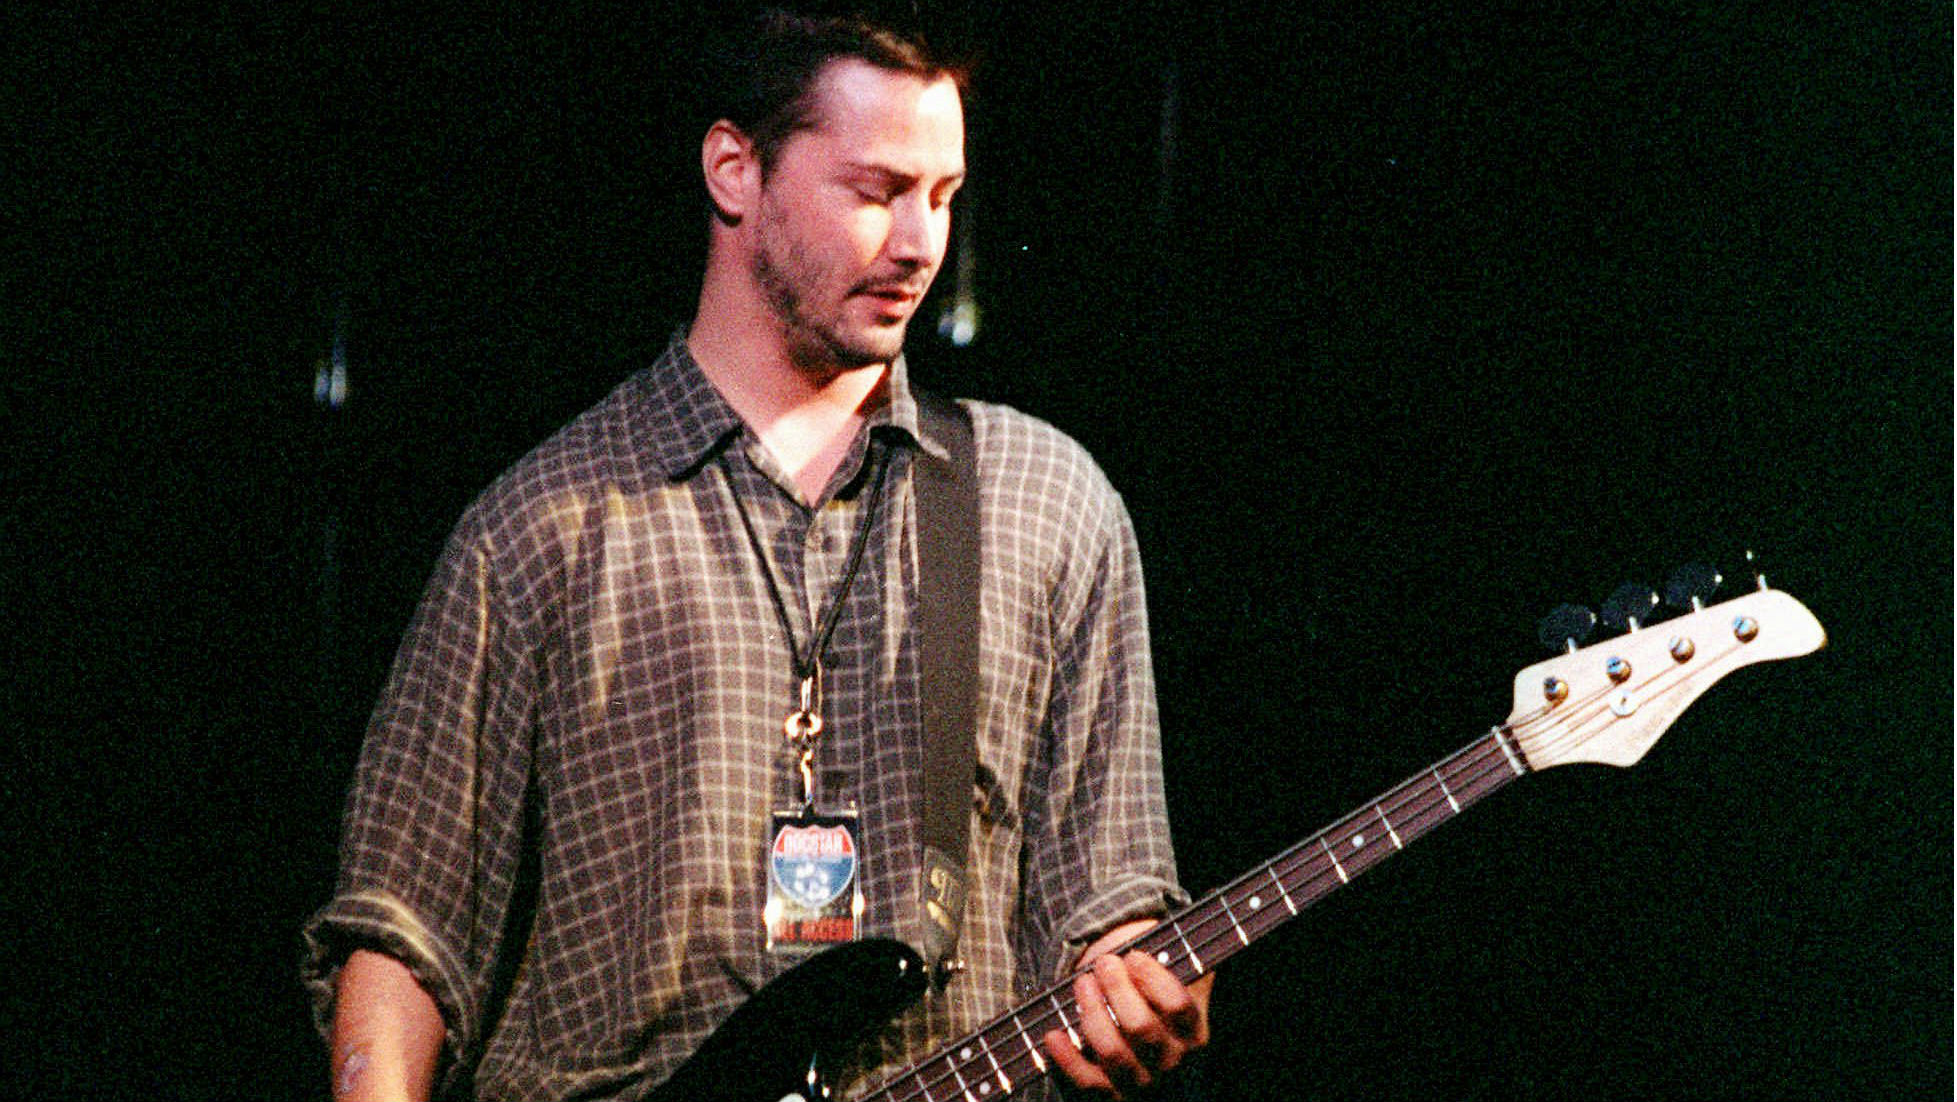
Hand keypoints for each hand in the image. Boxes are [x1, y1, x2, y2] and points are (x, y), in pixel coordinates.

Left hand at [1043, 919, 1212, 1097]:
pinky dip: (1067, 1060)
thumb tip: (1216, 907)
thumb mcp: (1187, 990)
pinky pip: (1088, 1084)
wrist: (1154, 1075)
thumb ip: (1197, 958)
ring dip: (1092, 1014)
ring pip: (1114, 1053)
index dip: (1153, 979)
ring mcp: (1142, 1085)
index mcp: (1194, 1034)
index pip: (1178, 1006)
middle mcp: (1171, 1063)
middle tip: (1102, 963)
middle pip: (1142, 1027)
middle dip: (1117, 990)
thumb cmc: (1162, 1016)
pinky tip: (1053, 1034)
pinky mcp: (1112, 1100)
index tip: (1134, 956)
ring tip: (1081, 984)